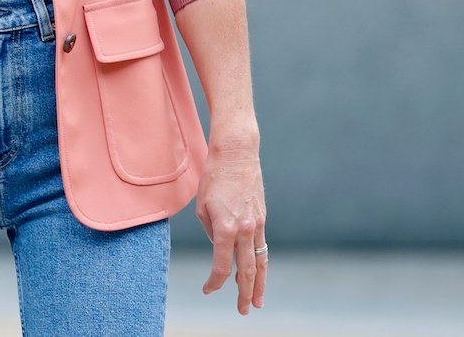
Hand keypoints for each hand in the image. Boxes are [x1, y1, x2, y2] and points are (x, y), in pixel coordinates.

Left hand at [196, 140, 266, 313]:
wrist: (236, 154)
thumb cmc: (213, 176)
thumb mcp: (202, 205)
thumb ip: (210, 230)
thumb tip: (220, 245)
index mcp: (225, 227)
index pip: (222, 266)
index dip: (215, 282)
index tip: (208, 289)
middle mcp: (244, 229)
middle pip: (246, 270)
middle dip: (243, 293)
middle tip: (242, 310)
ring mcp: (256, 224)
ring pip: (259, 262)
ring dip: (258, 284)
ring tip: (256, 302)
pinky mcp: (261, 218)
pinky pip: (262, 246)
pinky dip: (260, 263)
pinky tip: (258, 273)